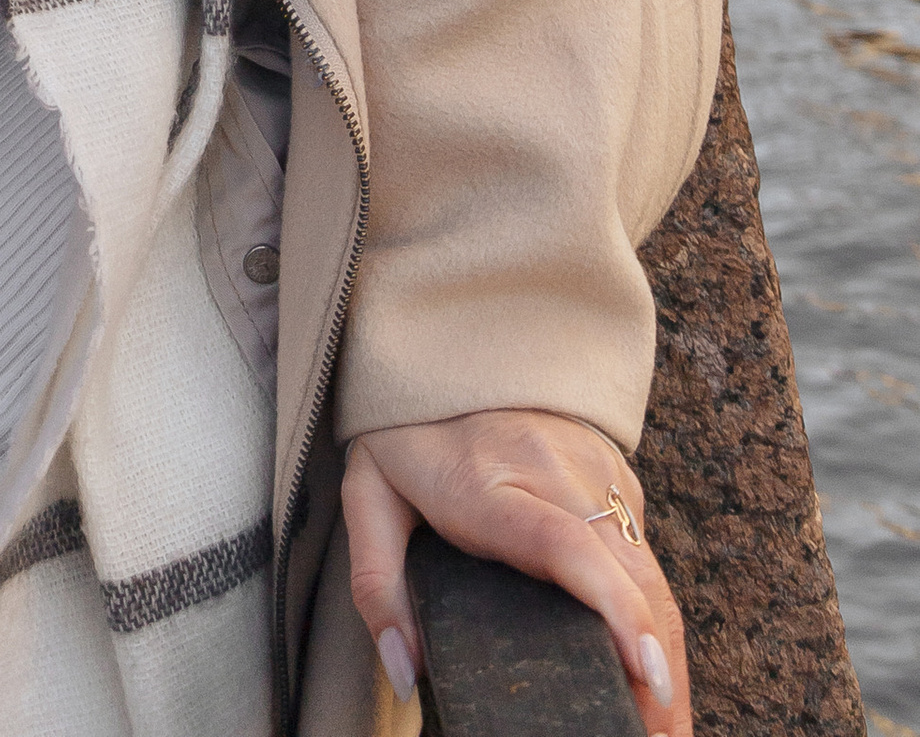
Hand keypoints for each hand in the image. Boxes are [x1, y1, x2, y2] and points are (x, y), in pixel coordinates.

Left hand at [343, 411, 687, 733]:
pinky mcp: (617, 475)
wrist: (447, 338)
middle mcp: (555, 474)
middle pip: (630, 577)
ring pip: (652, 573)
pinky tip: (654, 669)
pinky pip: (647, 555)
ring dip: (669, 653)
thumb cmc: (406, 425)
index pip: (567, 547)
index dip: (616, 613)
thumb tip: (407, 674)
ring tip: (665, 724)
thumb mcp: (368, 494)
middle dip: (658, 669)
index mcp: (489, 484)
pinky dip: (660, 617)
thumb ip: (378, 586)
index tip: (646, 674)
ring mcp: (596, 471)